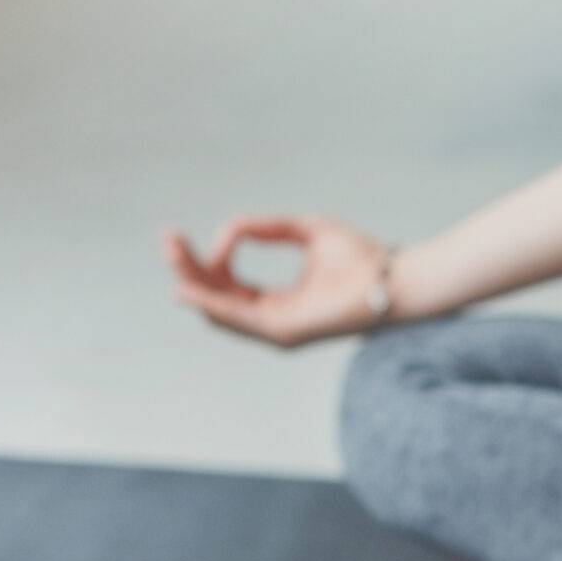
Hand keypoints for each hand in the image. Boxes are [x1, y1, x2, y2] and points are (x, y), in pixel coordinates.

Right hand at [162, 214, 393, 349]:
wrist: (394, 278)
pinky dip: (213, 302)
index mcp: (278, 301)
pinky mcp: (284, 332)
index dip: (204, 261)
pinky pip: (239, 318)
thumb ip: (265, 228)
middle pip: (216, 297)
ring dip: (193, 282)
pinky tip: (191, 288)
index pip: (227, 284)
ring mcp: (277, 329)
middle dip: (188, 269)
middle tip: (167, 239)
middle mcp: (272, 319)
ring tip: (172, 255)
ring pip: (220, 309)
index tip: (187, 234)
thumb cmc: (360, 256)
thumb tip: (228, 230)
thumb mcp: (304, 229)